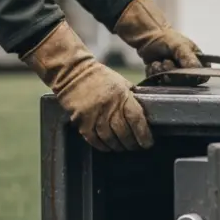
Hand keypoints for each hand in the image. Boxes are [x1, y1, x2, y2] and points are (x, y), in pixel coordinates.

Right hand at [22, 21, 152, 150]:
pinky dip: (102, 146)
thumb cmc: (100, 78)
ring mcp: (94, 114)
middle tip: (136, 147)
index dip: (143, 134)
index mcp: (122, 96)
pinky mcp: (81, 120)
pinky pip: (93, 139)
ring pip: (109, 138)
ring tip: (122, 148)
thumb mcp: (122, 83)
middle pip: (123, 132)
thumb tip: (144, 113)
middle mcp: (109, 106)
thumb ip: (132, 98)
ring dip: (118, 146)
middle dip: (132, 143)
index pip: (136, 119)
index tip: (147, 143)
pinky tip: (108, 147)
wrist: (72, 72)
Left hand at [113, 0, 207, 85]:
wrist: (149, 37)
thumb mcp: (181, 46)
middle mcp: (187, 72)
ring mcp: (174, 77)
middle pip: (184, 82)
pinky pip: (157, 82)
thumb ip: (189, 58)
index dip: (194, 78)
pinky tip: (153, 64)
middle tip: (166, 62)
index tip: (185, 74)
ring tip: (158, 62)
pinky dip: (154, 73)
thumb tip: (196, 69)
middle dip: (172, 72)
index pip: (202, 77)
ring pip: (170, 83)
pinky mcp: (161, 79)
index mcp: (197, 63)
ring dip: (161, 72)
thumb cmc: (168, 39)